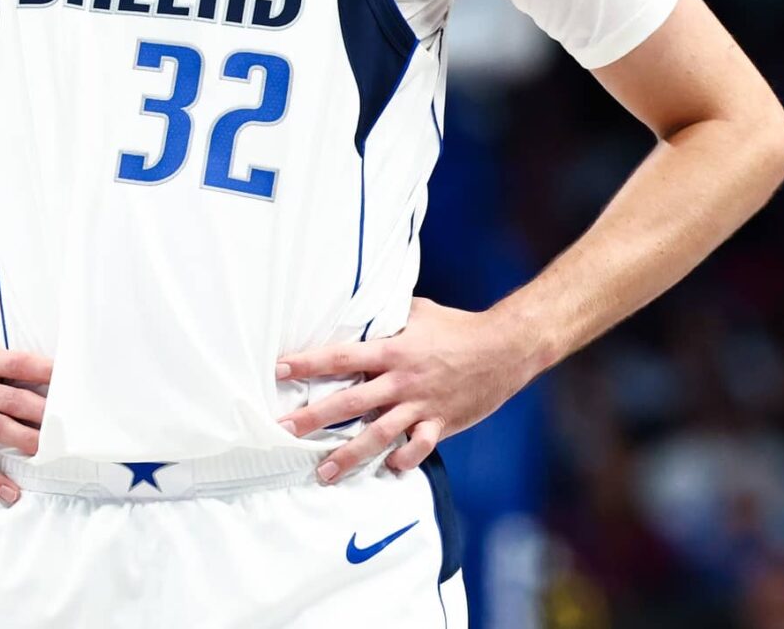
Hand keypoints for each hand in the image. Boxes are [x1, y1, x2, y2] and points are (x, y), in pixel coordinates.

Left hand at [275, 297, 525, 481]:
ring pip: (378, 435)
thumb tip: (358, 311)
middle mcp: (402, 380)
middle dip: (314, 418)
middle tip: (284, 430)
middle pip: (350, 402)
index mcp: (393, 350)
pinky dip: (402, 461)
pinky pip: (418, 448)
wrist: (505, 348)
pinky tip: (388, 468)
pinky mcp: (441, 423)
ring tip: (323, 471)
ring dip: (349, 455)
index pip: (342, 357)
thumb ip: (386, 318)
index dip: (309, 363)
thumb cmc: (457, 326)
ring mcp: (421, 405)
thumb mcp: (418, 312)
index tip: (279, 370)